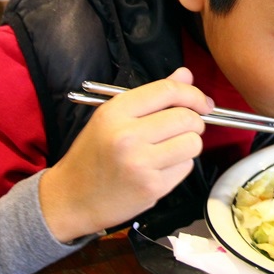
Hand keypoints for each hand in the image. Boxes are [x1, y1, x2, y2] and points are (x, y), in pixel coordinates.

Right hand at [39, 68, 210, 241]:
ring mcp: (140, 163)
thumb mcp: (112, 118)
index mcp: (115, 111)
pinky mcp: (152, 187)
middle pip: (186, 117)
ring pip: (192, 143)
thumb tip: (186, 75)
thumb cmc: (93, 155)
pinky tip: (159, 169)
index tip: (203, 103)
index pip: (168, 91)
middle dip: (195, 122)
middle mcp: (127, 135)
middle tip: (184, 130)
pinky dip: (180, 166)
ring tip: (169, 150)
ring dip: (188, 145)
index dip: (193, 94)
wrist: (71, 198)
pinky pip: (186, 167)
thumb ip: (151, 96)